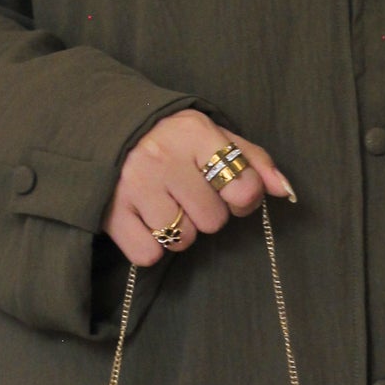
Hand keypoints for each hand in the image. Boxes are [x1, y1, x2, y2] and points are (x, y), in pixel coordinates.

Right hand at [106, 109, 294, 267]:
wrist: (100, 129)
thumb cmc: (169, 138)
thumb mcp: (212, 135)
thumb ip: (252, 160)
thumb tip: (284, 190)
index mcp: (194, 133)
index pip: (243, 187)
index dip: (242, 197)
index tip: (227, 189)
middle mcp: (163, 157)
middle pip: (213, 221)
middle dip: (204, 213)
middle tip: (185, 194)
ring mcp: (134, 186)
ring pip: (182, 240)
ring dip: (178, 230)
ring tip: (162, 203)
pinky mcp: (111, 213)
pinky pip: (149, 255)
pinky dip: (150, 246)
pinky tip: (143, 220)